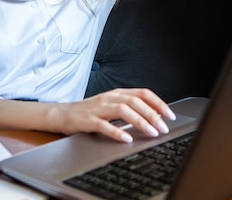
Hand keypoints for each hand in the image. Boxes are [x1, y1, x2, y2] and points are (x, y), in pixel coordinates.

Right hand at [49, 88, 176, 142]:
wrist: (62, 114)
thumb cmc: (88, 112)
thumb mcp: (110, 106)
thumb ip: (128, 108)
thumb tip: (153, 117)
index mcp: (117, 93)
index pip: (142, 93)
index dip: (158, 103)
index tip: (170, 115)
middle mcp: (109, 98)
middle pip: (135, 101)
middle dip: (152, 114)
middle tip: (163, 128)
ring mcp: (98, 108)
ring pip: (123, 110)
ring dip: (140, 121)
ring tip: (151, 132)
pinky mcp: (88, 120)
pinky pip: (104, 125)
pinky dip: (117, 132)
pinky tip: (126, 139)